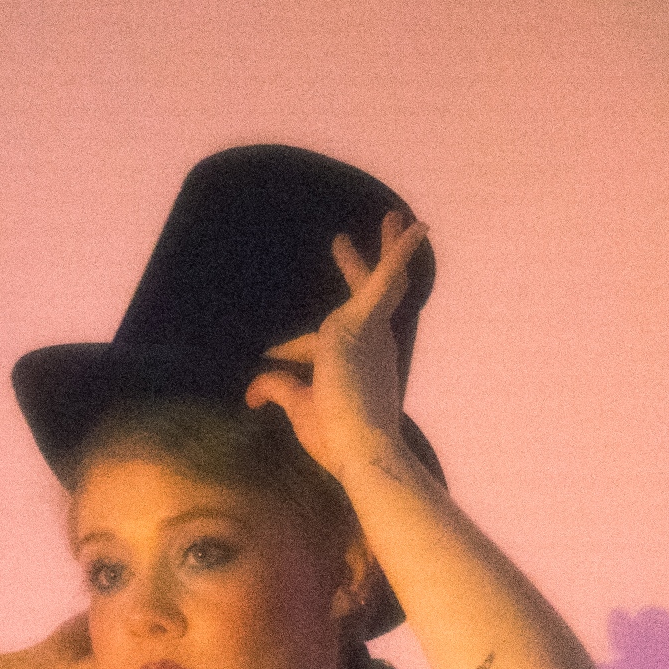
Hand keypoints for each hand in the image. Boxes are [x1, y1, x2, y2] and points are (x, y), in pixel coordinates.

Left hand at [243, 210, 428, 480]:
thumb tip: (253, 388)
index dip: (288, 351)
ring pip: (381, 281)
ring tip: (387, 219)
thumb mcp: (299, 407)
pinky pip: (385, 278)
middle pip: (375, 298)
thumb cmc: (336, 436)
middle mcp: (375, 345)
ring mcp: (372, 332)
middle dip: (364, 267)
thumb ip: (278, 389)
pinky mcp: (365, 321)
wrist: (362, 449)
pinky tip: (415, 225)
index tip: (265, 355)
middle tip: (348, 241)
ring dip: (380, 251)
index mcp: (363, 366)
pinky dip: (398, 252)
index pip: (323, 346)